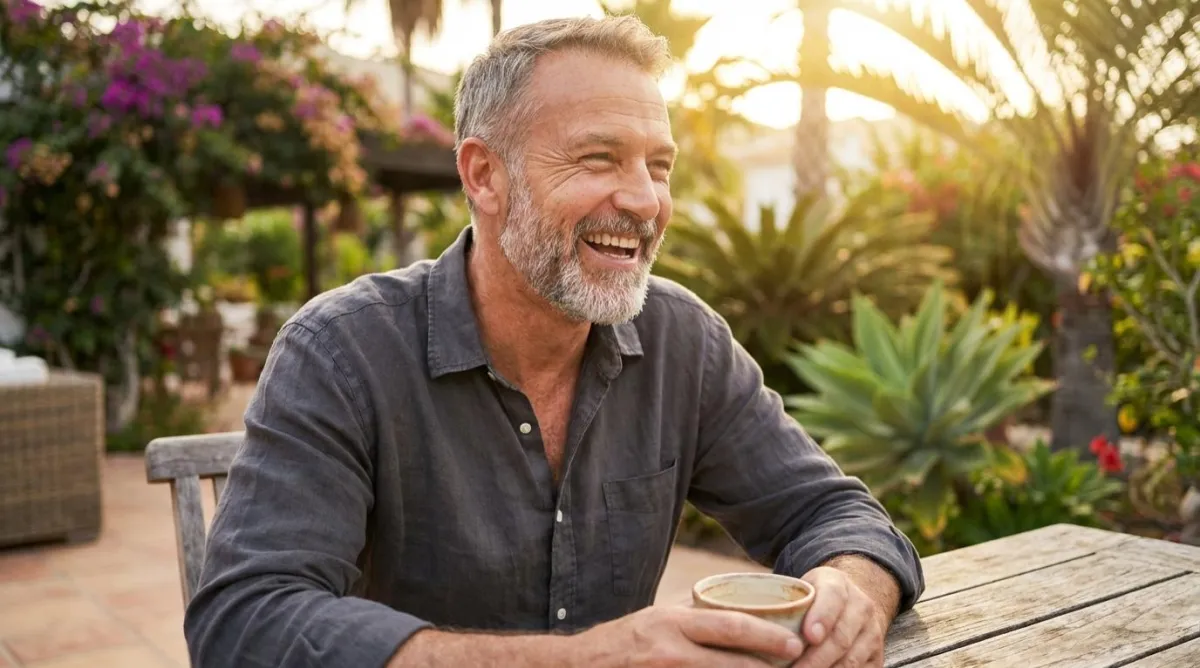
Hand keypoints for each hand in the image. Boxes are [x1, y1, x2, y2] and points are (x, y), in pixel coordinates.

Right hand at [574, 605, 806, 666]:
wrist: (580, 667)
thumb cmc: (624, 641)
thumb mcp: (656, 617)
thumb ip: (691, 613)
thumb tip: (734, 603)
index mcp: (673, 622)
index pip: (730, 626)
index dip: (766, 636)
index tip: (794, 643)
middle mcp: (670, 649)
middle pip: (731, 660)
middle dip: (767, 665)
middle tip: (796, 663)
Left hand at [793, 566, 887, 667]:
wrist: (852, 603)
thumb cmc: (814, 599)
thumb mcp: (801, 589)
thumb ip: (785, 603)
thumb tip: (755, 626)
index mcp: (837, 583)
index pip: (833, 598)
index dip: (822, 617)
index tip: (809, 636)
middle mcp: (861, 607)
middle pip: (840, 637)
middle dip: (816, 659)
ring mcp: (872, 633)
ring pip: (851, 660)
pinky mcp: (877, 656)